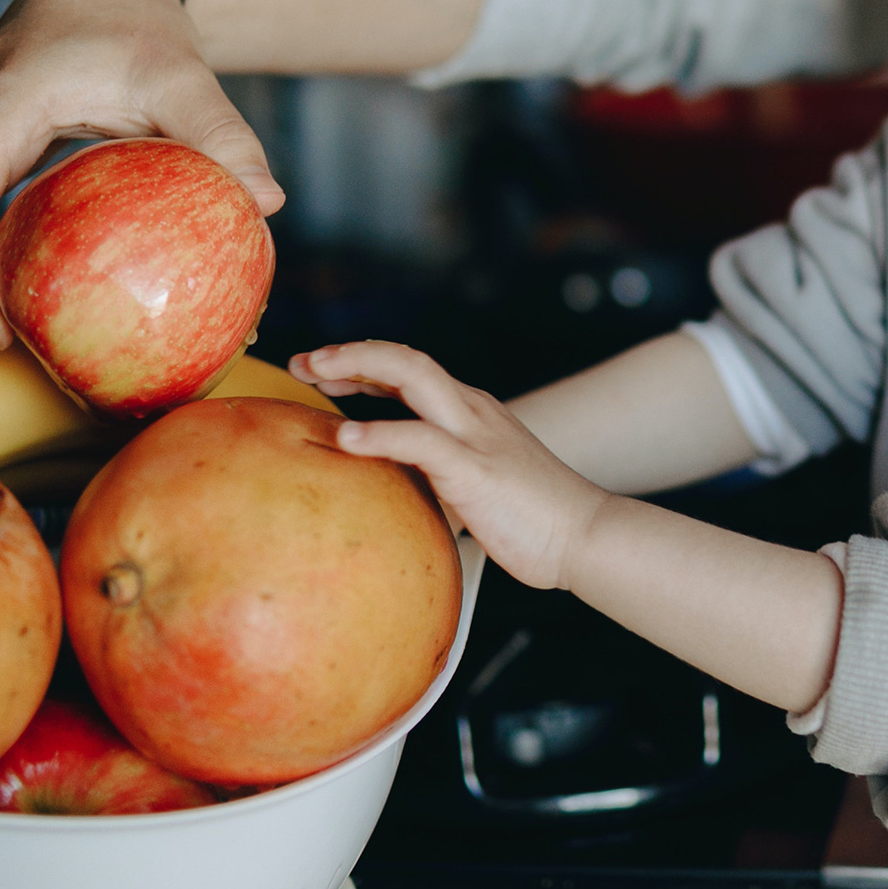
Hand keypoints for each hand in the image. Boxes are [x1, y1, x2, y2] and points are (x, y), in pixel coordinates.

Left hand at [291, 341, 608, 590]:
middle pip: (405, 358)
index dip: (361, 365)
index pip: (409, 372)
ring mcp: (475, 434)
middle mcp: (472, 410)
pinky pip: (420, 440)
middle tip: (301, 362)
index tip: (319, 372)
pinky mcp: (475, 468)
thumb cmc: (534, 520)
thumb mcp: (476, 488)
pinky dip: (379, 433)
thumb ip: (440, 480)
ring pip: (412, 375)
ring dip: (357, 365)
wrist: (586, 535)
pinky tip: (345, 437)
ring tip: (313, 371)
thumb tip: (394, 497)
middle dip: (349, 353)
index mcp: (471, 413)